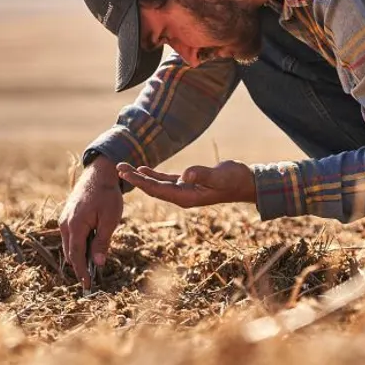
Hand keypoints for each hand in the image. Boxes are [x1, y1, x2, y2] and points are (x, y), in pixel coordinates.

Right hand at [59, 155, 122, 288]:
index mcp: (75, 225)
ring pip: (69, 246)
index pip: (76, 256)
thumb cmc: (107, 195)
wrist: (99, 174)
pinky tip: (89, 250)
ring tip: (91, 268)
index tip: (88, 285)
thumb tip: (98, 263)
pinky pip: (70, 237)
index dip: (82, 272)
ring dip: (79, 257)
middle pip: (70, 253)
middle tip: (90, 280)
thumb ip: (102, 241)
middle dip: (79, 267)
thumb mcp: (110, 219)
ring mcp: (64, 220)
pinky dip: (78, 246)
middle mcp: (65, 224)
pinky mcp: (67, 217)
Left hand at [117, 160, 255, 207]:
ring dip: (140, 177)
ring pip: (156, 184)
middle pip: (152, 188)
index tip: (126, 173)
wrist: (247, 183)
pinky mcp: (189, 184)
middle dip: (135, 179)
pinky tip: (143, 169)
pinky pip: (166, 181)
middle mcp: (182, 196)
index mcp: (186, 197)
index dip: (140, 181)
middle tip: (118, 168)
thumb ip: (202, 175)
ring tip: (124, 168)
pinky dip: (153, 175)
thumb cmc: (235, 179)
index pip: (157, 189)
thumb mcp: (220, 176)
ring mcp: (185, 191)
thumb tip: (185, 175)